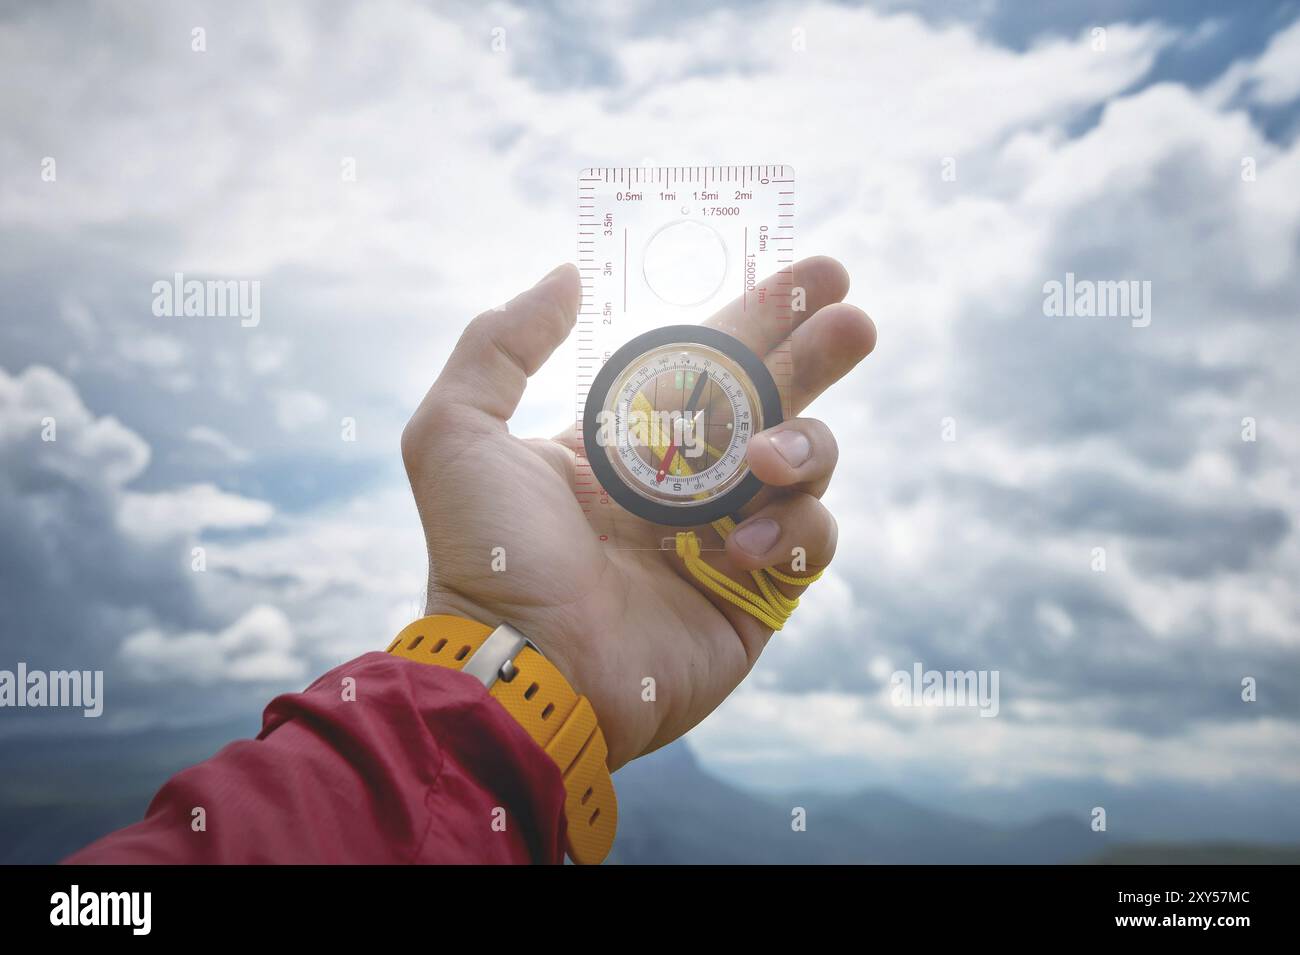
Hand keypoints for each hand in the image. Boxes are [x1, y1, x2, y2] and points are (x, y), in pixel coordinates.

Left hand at [401, 257, 875, 769]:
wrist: (524, 666)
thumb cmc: (488, 554)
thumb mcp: (457, 430)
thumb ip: (501, 343)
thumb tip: (568, 276)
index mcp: (628, 441)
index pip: (710, 362)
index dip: (762, 317)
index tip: (818, 274)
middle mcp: (684, 485)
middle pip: (775, 401)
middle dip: (819, 356)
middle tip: (855, 320)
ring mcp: (725, 540)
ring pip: (807, 466)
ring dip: (804, 445)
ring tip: (762, 459)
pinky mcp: (756, 598)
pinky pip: (811, 543)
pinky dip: (792, 530)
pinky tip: (737, 546)